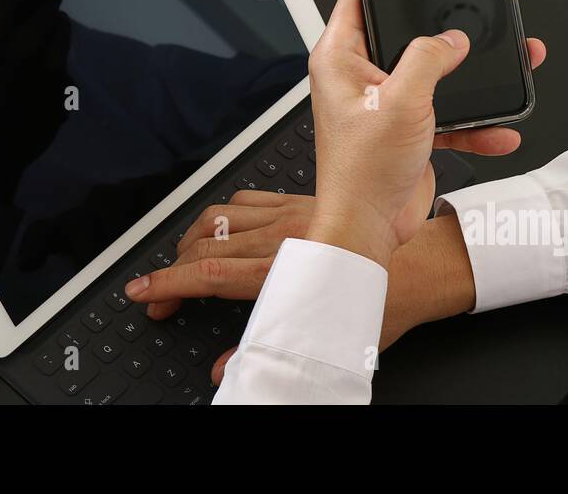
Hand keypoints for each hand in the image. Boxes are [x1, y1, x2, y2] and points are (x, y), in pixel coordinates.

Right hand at [127, 192, 479, 384]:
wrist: (424, 264)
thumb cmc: (385, 301)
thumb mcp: (331, 342)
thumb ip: (271, 353)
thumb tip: (229, 368)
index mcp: (289, 274)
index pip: (210, 277)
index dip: (167, 285)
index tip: (142, 293)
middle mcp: (285, 238)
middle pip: (205, 246)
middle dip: (171, 269)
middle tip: (158, 294)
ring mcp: (291, 215)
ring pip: (219, 217)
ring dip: (191, 238)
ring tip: (181, 261)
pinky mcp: (300, 202)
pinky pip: (247, 198)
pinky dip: (223, 213)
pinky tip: (219, 226)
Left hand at [303, 0, 497, 265]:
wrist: (370, 230)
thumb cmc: (362, 171)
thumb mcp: (400, 101)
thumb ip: (429, 59)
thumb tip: (453, 37)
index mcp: (340, 56)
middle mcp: (359, 74)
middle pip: (408, 33)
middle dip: (447, 30)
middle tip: (480, 12)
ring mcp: (385, 101)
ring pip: (436, 74)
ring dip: (472, 79)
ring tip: (510, 66)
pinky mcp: (407, 128)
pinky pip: (447, 113)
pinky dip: (474, 122)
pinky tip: (500, 129)